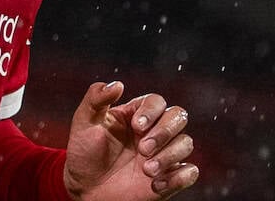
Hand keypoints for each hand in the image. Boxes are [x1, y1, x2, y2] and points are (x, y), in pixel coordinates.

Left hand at [64, 81, 197, 199]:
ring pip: (186, 143)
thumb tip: (118, 85)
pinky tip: (156, 185)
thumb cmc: (85, 152)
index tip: (136, 126)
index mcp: (137, 114)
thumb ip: (96, 98)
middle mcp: (154, 130)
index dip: (151, 111)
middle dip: (164, 132)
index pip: (157, 101)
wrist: (86, 189)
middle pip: (179, 117)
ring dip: (169, 156)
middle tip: (143, 149)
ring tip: (147, 170)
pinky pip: (190, 172)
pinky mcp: (169, 177)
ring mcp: (163, 153)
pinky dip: (178, 177)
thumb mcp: (84, 121)